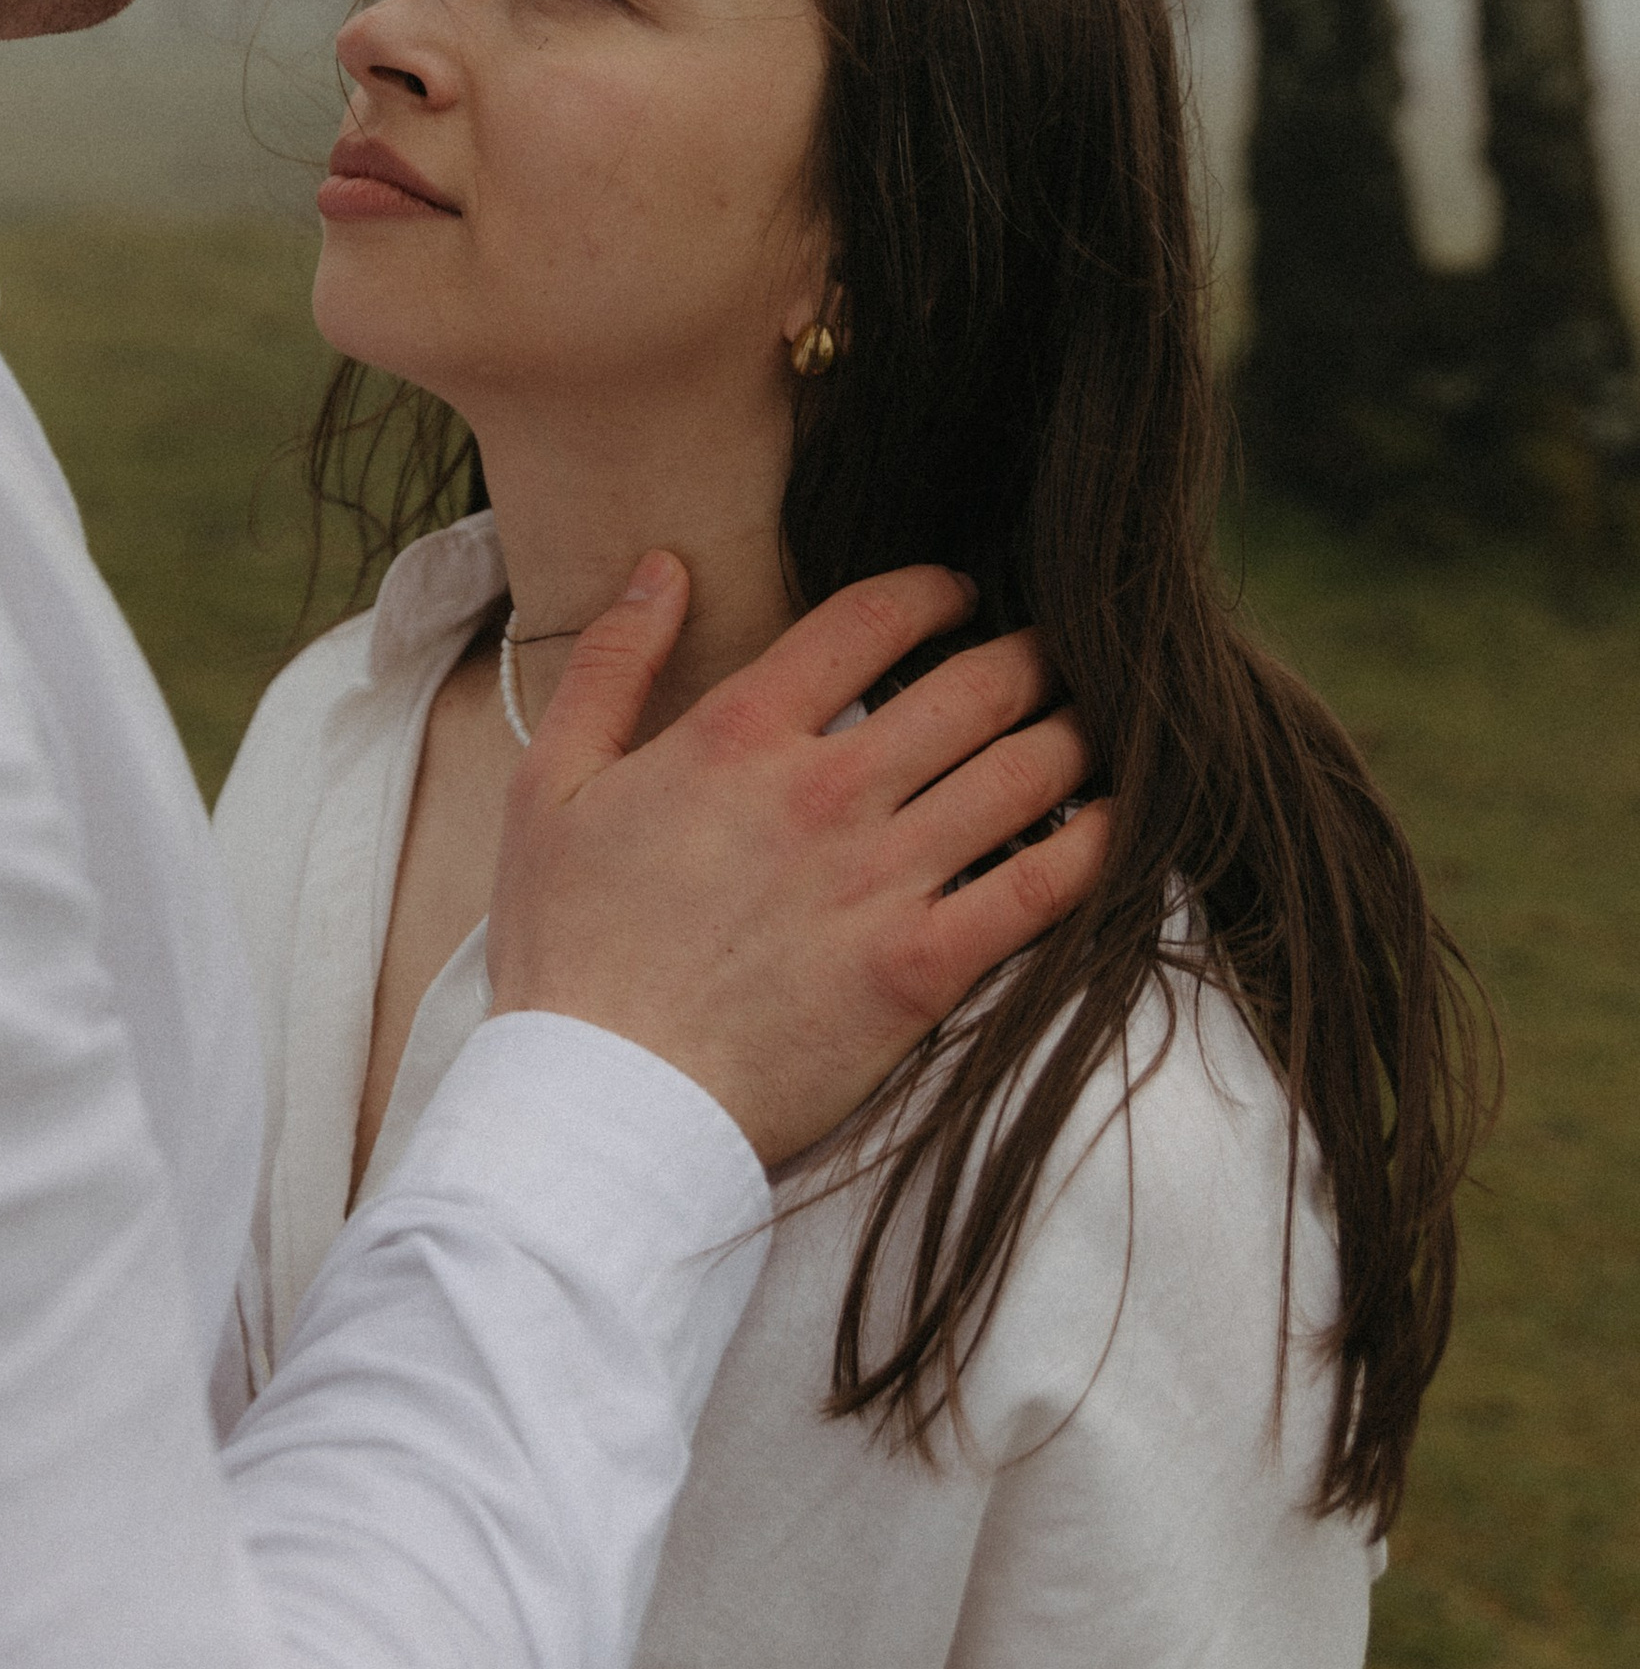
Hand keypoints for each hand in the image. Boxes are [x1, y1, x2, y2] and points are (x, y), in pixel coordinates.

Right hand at [485, 556, 1108, 1170]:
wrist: (601, 1100)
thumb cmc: (566, 949)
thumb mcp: (549, 784)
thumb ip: (609, 663)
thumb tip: (664, 568)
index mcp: (738, 735)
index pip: (870, 618)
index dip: (935, 589)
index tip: (961, 595)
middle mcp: (824, 792)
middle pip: (972, 686)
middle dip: (1028, 656)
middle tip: (1052, 656)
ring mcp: (879, 881)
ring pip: (1023, 772)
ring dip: (1074, 735)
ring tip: (1089, 727)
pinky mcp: (920, 970)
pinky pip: (1040, 887)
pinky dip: (1095, 845)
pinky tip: (1119, 823)